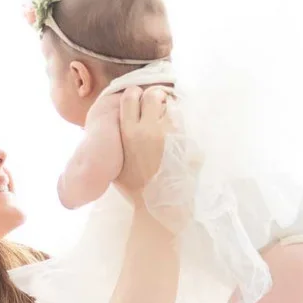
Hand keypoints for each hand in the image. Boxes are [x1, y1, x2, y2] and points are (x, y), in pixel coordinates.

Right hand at [116, 83, 174, 203]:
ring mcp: (169, 135)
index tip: (139, 100)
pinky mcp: (185, 142)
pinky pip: (184, 121)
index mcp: (128, 133)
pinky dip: (181, 122)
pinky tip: (178, 130)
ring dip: (170, 108)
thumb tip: (118, 126)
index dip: (135, 95)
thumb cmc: (135, 189)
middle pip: (153, 96)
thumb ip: (118, 142)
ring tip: (168, 118)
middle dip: (156, 97)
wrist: (159, 207)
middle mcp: (148, 130)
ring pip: (172, 106)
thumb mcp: (117, 164)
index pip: (130, 97)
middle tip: (157, 105)